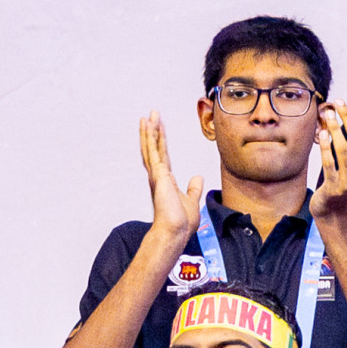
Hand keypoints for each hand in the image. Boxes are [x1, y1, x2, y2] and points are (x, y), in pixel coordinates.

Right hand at [140, 112, 202, 238]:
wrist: (176, 231)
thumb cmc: (182, 222)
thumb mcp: (192, 201)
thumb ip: (194, 188)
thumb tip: (198, 177)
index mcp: (166, 181)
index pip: (163, 156)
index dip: (160, 142)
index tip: (160, 128)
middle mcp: (158, 176)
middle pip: (154, 149)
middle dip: (153, 132)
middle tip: (151, 115)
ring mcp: (157, 175)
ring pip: (151, 147)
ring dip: (150, 131)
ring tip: (149, 115)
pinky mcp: (159, 175)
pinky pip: (154, 152)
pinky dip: (151, 137)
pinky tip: (150, 126)